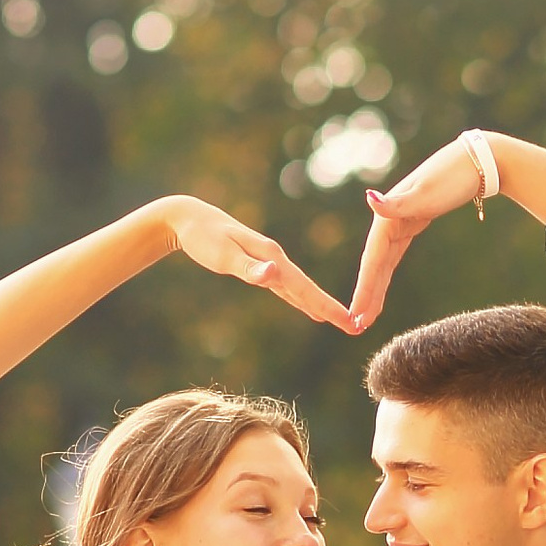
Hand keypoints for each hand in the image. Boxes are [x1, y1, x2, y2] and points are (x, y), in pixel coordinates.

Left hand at [160, 194, 356, 331]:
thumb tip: (274, 275)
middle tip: (355, 327)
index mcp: (272, 257)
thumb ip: (249, 268)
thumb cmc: (203, 237)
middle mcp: (275, 259)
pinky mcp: (261, 266)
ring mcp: (270, 263)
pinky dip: (301, 299)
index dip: (327, 306)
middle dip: (331, 308)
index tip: (348, 321)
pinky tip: (308, 308)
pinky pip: (287, 288)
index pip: (304, 287)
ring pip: (300, 289)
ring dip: (319, 305)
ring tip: (339, 320)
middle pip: (308, 289)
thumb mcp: (222, 255)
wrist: (190, 218)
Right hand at [349, 134, 502, 328]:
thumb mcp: (426, 192)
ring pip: (382, 263)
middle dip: (365, 296)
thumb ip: (397, 202)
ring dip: (373, 289)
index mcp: (388, 216)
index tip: (356, 315)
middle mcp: (388, 220)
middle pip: (374, 265)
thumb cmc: (453, 176)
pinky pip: (393, 257)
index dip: (363, 289)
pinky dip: (385, 275)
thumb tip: (369, 199)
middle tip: (356, 326)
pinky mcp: (410, 224)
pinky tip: (379, 289)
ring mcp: (398, 222)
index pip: (372, 260)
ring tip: (365, 317)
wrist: (477, 162)